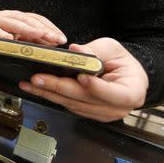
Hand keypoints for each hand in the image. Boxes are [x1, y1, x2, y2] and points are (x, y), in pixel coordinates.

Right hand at [0, 10, 65, 45]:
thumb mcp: (11, 36)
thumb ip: (28, 39)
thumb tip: (50, 43)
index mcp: (14, 17)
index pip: (35, 19)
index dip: (49, 27)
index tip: (60, 38)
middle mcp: (4, 16)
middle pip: (26, 19)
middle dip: (42, 29)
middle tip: (53, 38)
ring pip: (11, 21)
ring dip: (26, 28)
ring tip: (38, 34)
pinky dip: (0, 33)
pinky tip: (9, 39)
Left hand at [18, 37, 147, 121]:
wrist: (120, 74)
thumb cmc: (120, 61)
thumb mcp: (112, 49)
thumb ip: (96, 49)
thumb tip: (76, 50)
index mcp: (132, 91)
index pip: (117, 94)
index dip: (98, 88)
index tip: (81, 77)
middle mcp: (118, 107)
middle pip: (87, 100)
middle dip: (59, 88)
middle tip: (38, 79)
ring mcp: (102, 113)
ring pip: (73, 105)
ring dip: (49, 93)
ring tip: (31, 83)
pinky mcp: (88, 113)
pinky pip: (68, 106)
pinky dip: (52, 96)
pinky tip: (38, 89)